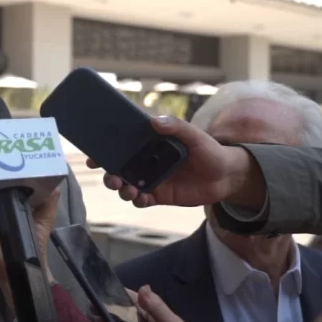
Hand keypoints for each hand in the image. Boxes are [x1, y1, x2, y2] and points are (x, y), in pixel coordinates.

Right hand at [88, 116, 261, 208]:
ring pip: (126, 184)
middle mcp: (146, 161)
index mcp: (150, 144)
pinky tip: (139, 197)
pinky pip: (140, 199)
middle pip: (119, 167)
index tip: (94, 153)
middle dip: (108, 172)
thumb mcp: (196, 136)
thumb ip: (177, 128)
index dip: (105, 149)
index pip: (123, 144)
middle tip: (110, 176)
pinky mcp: (159, 195)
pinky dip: (136, 199)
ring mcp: (151, 178)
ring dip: (120, 187)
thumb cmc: (212, 151)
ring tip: (125, 189)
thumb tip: (155, 121)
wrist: (227, 177)